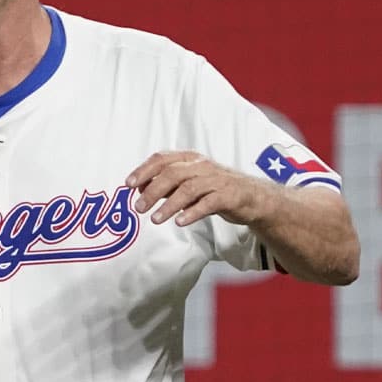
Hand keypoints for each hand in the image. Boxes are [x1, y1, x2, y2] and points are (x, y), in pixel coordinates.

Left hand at [126, 151, 274, 227]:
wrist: (253, 197)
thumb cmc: (215, 189)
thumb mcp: (189, 183)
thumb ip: (166, 186)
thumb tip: (139, 191)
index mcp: (190, 159)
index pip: (162, 159)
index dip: (143, 170)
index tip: (128, 185)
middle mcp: (202, 166)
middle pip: (172, 174)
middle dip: (152, 191)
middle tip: (138, 208)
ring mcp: (216, 180)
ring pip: (188, 188)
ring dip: (169, 204)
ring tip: (155, 219)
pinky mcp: (229, 195)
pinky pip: (208, 203)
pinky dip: (192, 212)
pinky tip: (180, 222)